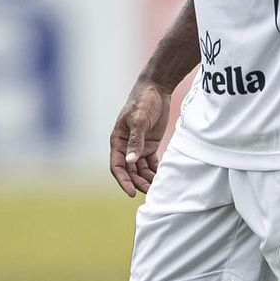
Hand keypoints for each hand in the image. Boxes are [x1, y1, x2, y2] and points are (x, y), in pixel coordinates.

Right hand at [109, 78, 171, 196]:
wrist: (156, 88)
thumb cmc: (143, 101)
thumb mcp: (139, 120)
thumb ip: (135, 141)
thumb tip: (130, 161)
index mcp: (117, 140)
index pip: (117, 166)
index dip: (123, 180)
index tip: (132, 192)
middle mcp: (126, 146)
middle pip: (130, 170)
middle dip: (138, 182)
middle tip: (150, 192)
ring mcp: (138, 146)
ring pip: (141, 169)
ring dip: (147, 179)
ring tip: (157, 188)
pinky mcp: (150, 144)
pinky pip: (151, 163)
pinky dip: (155, 171)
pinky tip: (162, 178)